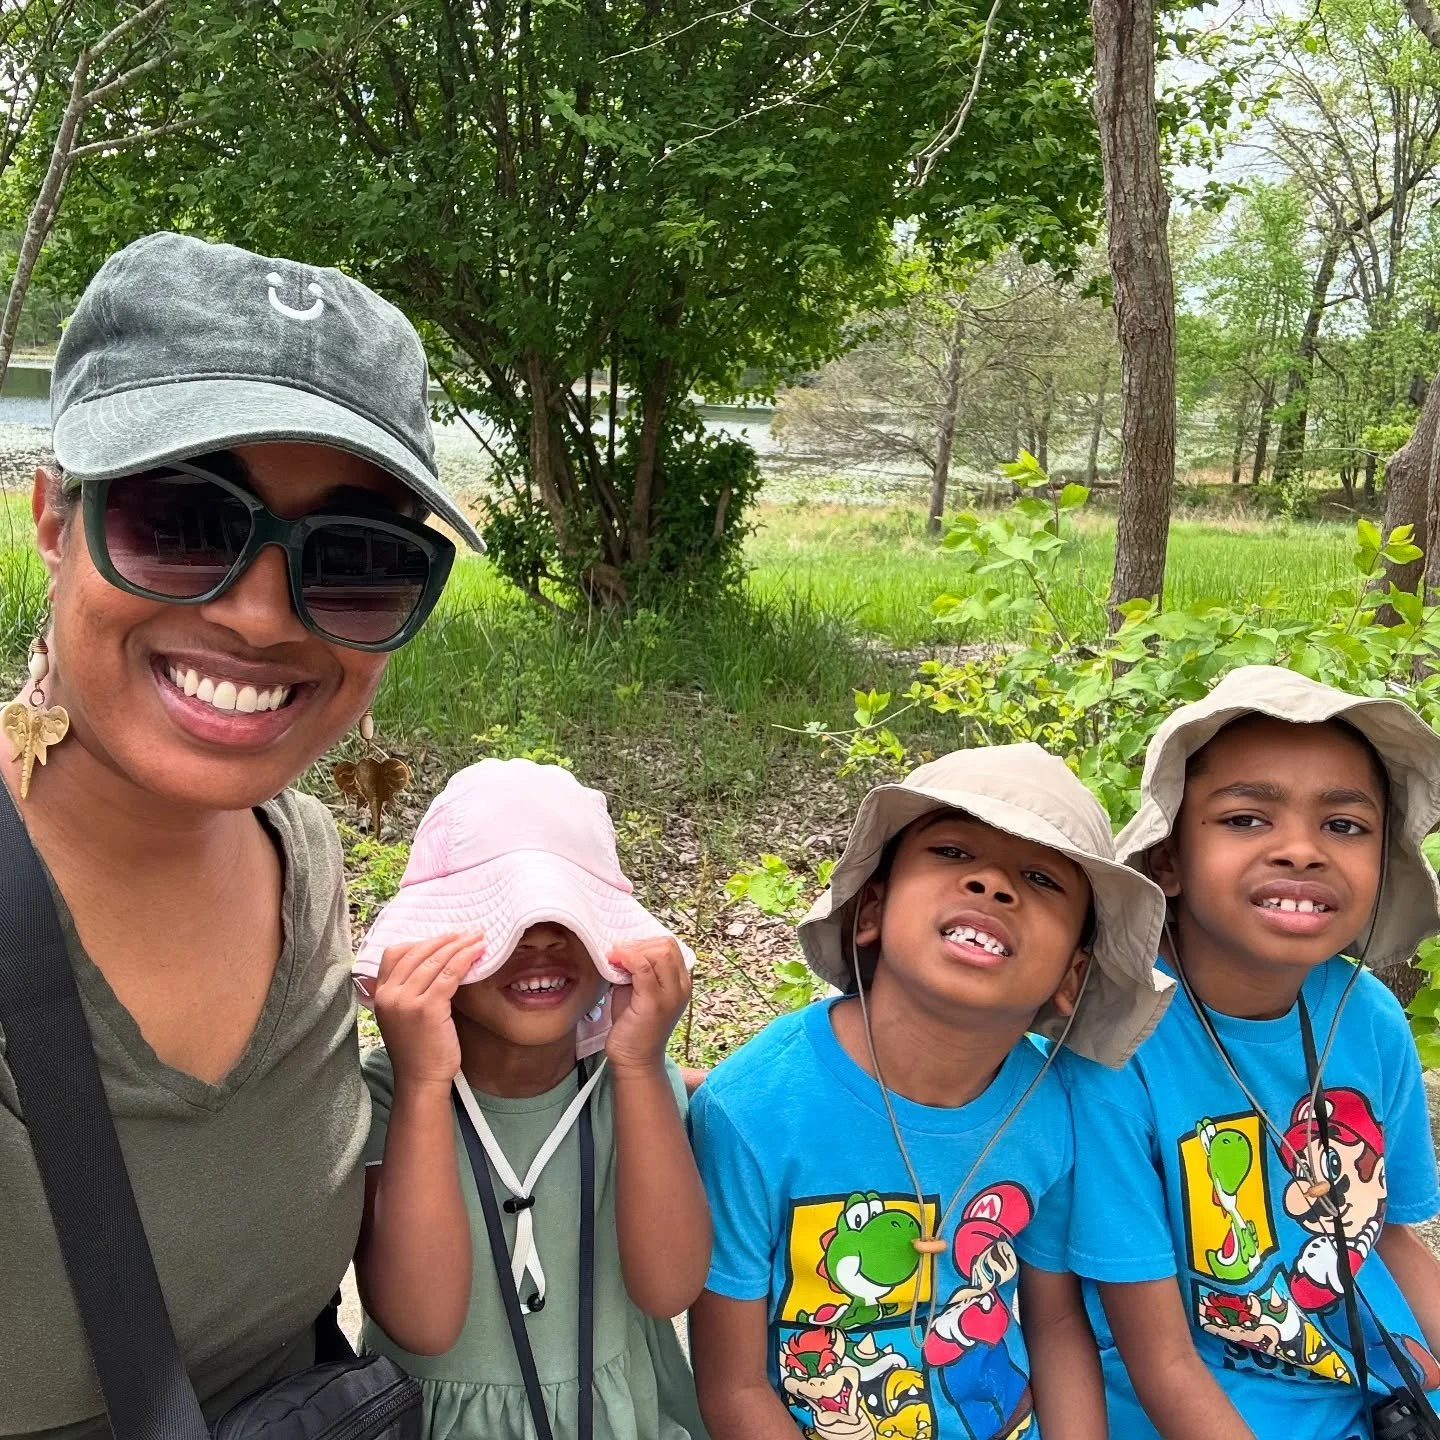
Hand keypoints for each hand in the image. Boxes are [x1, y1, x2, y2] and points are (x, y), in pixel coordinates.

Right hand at [373, 931, 484, 1088]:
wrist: (421, 1080)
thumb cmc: (418, 1049)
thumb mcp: (403, 1015)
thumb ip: (410, 989)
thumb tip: (437, 959)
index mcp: (380, 994)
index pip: (395, 953)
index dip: (421, 941)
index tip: (445, 938)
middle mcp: (389, 995)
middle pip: (417, 953)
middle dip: (445, 939)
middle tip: (468, 932)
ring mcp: (406, 1001)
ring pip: (435, 960)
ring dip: (459, 945)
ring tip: (477, 939)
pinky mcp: (427, 1008)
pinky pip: (449, 974)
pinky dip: (465, 960)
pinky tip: (478, 954)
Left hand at [606, 937, 690, 1073]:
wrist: (635, 1060)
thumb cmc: (634, 1025)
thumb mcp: (638, 990)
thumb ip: (637, 969)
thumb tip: (622, 948)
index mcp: (681, 983)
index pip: (670, 946)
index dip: (645, 943)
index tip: (625, 951)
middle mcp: (681, 987)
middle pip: (667, 945)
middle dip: (639, 945)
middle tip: (618, 955)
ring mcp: (670, 995)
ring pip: (659, 952)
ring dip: (632, 950)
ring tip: (614, 959)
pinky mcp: (654, 1003)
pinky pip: (643, 967)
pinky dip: (627, 958)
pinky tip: (614, 962)